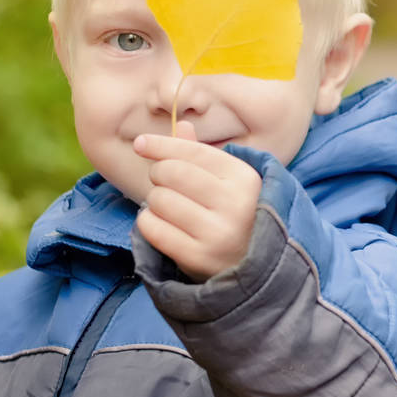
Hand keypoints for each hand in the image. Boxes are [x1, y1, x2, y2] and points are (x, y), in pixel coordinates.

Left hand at [133, 120, 261, 281]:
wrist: (255, 272)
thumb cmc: (238, 219)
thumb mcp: (231, 184)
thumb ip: (203, 155)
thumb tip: (180, 124)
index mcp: (244, 178)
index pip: (192, 152)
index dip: (162, 145)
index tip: (141, 144)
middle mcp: (235, 204)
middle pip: (171, 172)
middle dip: (160, 175)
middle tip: (166, 186)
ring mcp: (217, 233)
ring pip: (159, 199)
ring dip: (156, 202)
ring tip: (171, 210)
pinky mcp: (198, 257)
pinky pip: (152, 228)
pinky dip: (148, 223)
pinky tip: (161, 225)